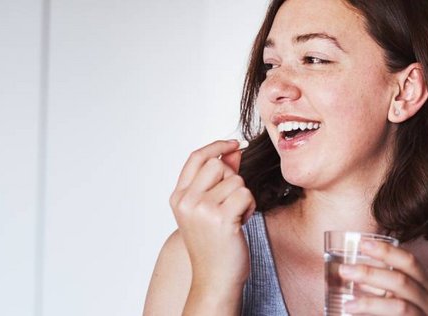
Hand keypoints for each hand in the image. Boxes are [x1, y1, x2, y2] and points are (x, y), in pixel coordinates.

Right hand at [169, 140, 255, 295]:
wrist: (215, 277)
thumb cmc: (214, 243)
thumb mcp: (210, 207)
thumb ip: (219, 177)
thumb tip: (234, 149)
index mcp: (178, 197)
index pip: (196, 158)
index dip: (216, 146)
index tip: (234, 144)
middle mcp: (186, 201)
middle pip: (218, 165)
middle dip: (232, 180)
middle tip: (230, 204)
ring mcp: (201, 209)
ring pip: (235, 180)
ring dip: (243, 197)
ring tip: (234, 217)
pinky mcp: (220, 218)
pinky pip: (245, 194)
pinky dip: (249, 207)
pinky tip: (240, 222)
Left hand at [338, 241, 427, 315]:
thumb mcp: (392, 299)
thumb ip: (377, 287)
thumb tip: (344, 272)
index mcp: (424, 288)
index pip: (410, 262)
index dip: (387, 251)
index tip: (362, 243)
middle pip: (402, 281)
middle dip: (370, 273)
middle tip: (344, 270)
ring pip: (399, 306)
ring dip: (369, 303)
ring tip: (346, 304)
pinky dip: (373, 313)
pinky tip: (352, 312)